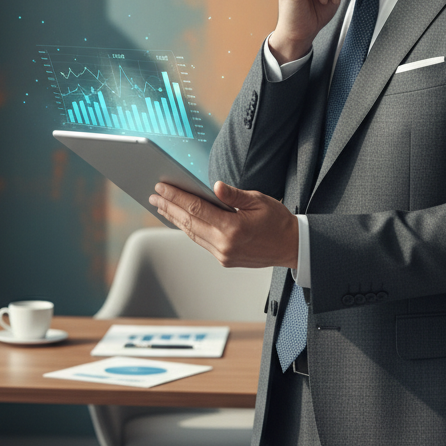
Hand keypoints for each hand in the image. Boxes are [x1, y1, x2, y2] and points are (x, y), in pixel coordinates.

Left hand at [149, 181, 298, 269]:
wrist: (292, 247)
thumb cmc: (277, 221)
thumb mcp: (259, 201)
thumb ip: (234, 195)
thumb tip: (214, 186)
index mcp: (233, 228)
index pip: (197, 209)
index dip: (176, 197)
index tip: (161, 188)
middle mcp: (225, 244)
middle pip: (189, 222)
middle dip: (169, 207)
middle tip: (153, 196)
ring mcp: (223, 254)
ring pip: (192, 233)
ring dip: (175, 219)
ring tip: (161, 206)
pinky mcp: (224, 259)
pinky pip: (200, 241)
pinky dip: (188, 229)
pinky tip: (180, 219)